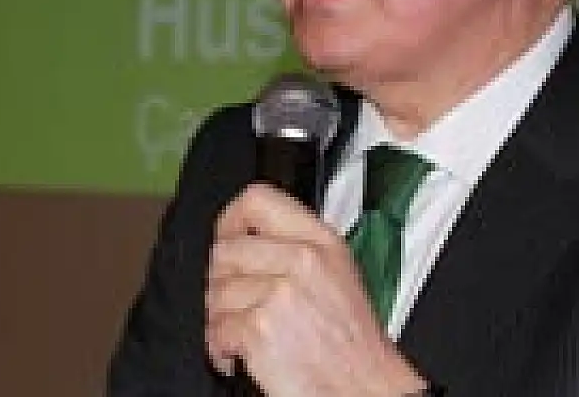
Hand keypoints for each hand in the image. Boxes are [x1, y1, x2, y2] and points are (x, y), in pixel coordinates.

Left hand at [205, 183, 426, 396]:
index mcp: (321, 242)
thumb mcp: (338, 275)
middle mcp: (301, 260)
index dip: (230, 219)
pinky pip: (214, 330)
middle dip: (220, 283)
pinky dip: (219, 349)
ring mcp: (279, 293)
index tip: (226, 238)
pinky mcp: (259, 328)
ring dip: (220, 319)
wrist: (364, 389)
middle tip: (235, 303)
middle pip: (224, 251)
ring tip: (243, 334)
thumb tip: (249, 240)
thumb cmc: (353, 347)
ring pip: (214, 293)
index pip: (258, 199)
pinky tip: (239, 355)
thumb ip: (297, 249)